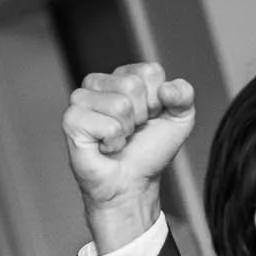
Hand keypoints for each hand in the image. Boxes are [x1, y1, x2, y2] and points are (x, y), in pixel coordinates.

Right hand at [62, 62, 194, 251]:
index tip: (149, 118)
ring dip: (126, 130)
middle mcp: (100, 83)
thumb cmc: (149, 152)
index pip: (149, 71)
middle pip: (133, 85)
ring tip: (118, 138)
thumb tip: (167, 87)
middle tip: (132, 131)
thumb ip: (184, 95)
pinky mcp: (72, 120)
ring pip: (120, 104)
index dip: (157, 100)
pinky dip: (113, 142)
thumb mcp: (180, 120)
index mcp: (124, 76)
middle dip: (142, 116)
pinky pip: (107, 125)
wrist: (132, 184)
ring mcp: (82, 99)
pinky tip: (104, 146)